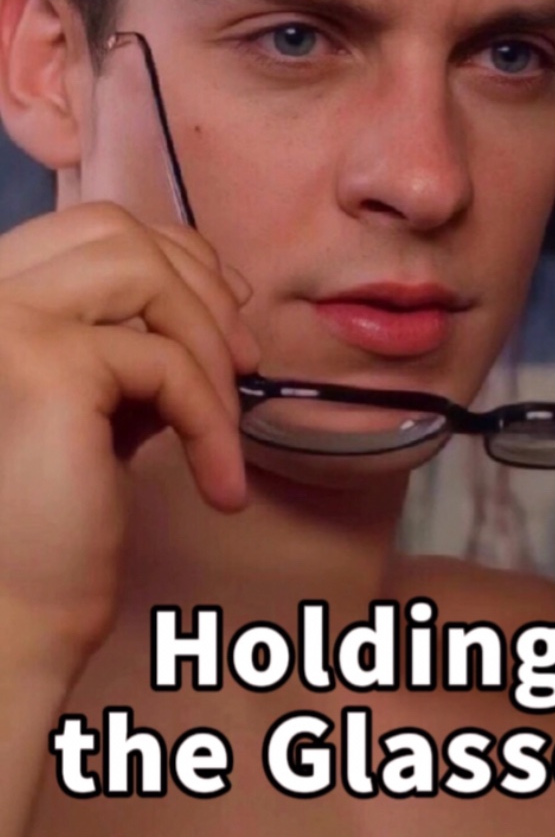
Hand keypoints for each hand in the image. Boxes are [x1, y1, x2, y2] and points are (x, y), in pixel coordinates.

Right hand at [0, 201, 258, 678]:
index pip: (95, 226)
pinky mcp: (44, 365)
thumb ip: (138, 335)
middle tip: (244, 361)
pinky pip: (167, 362)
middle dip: (199, 287)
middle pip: (118, 230)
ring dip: (206, 344)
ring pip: (145, 272)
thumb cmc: (57, 514)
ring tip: (226, 425)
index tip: (230, 308)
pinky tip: (220, 484)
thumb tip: (221, 288)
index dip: (176, 256)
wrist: (14, 614)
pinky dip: (212, 420)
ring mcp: (4, 320)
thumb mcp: (103, 397)